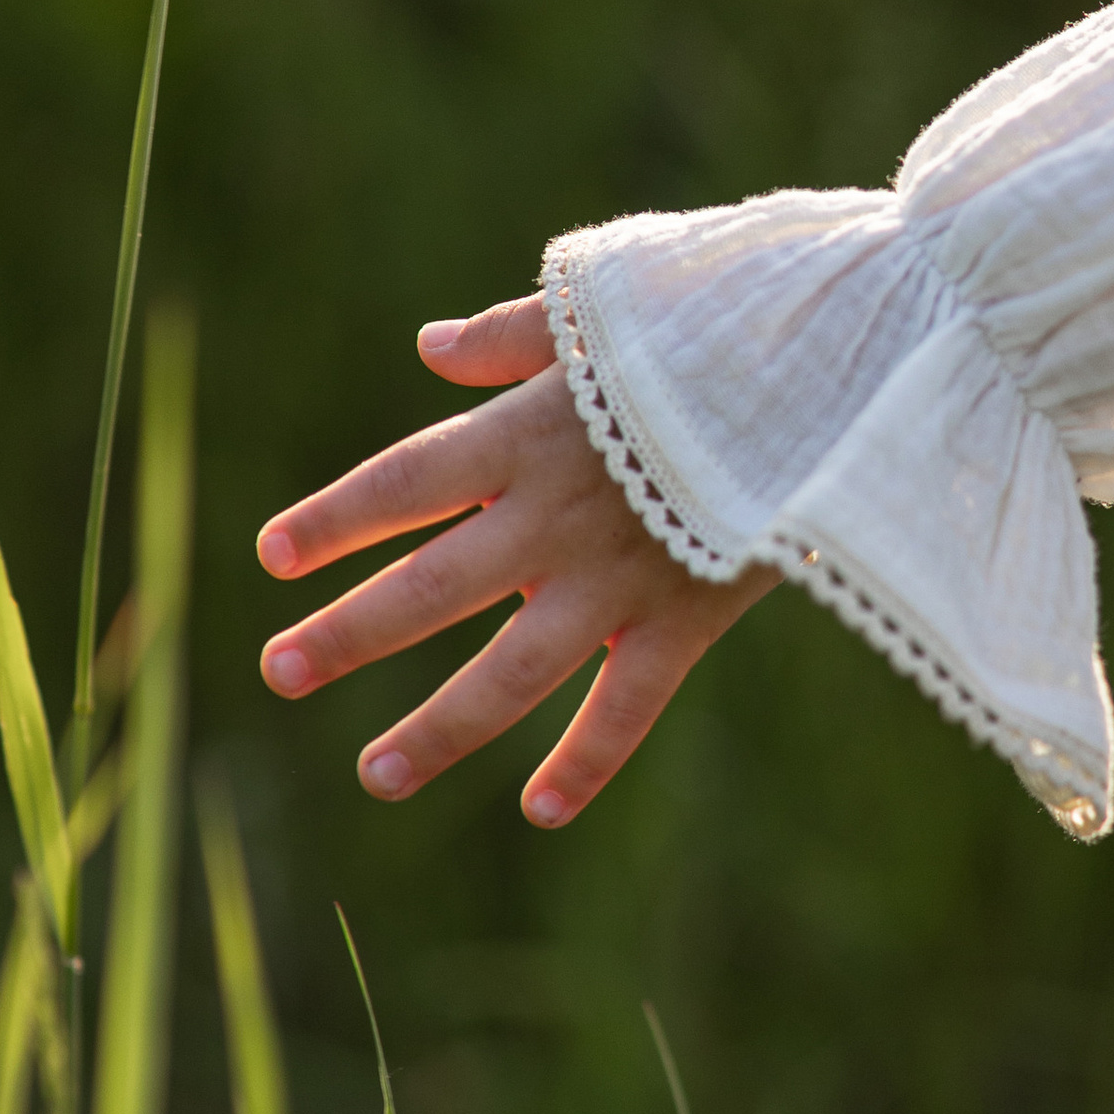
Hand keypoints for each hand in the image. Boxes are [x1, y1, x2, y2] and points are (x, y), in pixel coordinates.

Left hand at [255, 297, 778, 824]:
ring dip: (438, 726)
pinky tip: (540, 809)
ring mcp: (617, 579)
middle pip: (428, 588)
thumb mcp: (607, 303)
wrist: (841, 362)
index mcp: (523, 432)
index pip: (400, 485)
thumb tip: (431, 350)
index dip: (333, 522)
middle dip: (349, 634)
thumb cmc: (723, 313)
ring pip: (509, 672)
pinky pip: (627, 707)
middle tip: (278, 671)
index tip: (272, 557)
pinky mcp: (685, 618)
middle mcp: (553, 516)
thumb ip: (511, 335)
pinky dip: (587, 761)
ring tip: (376, 773)